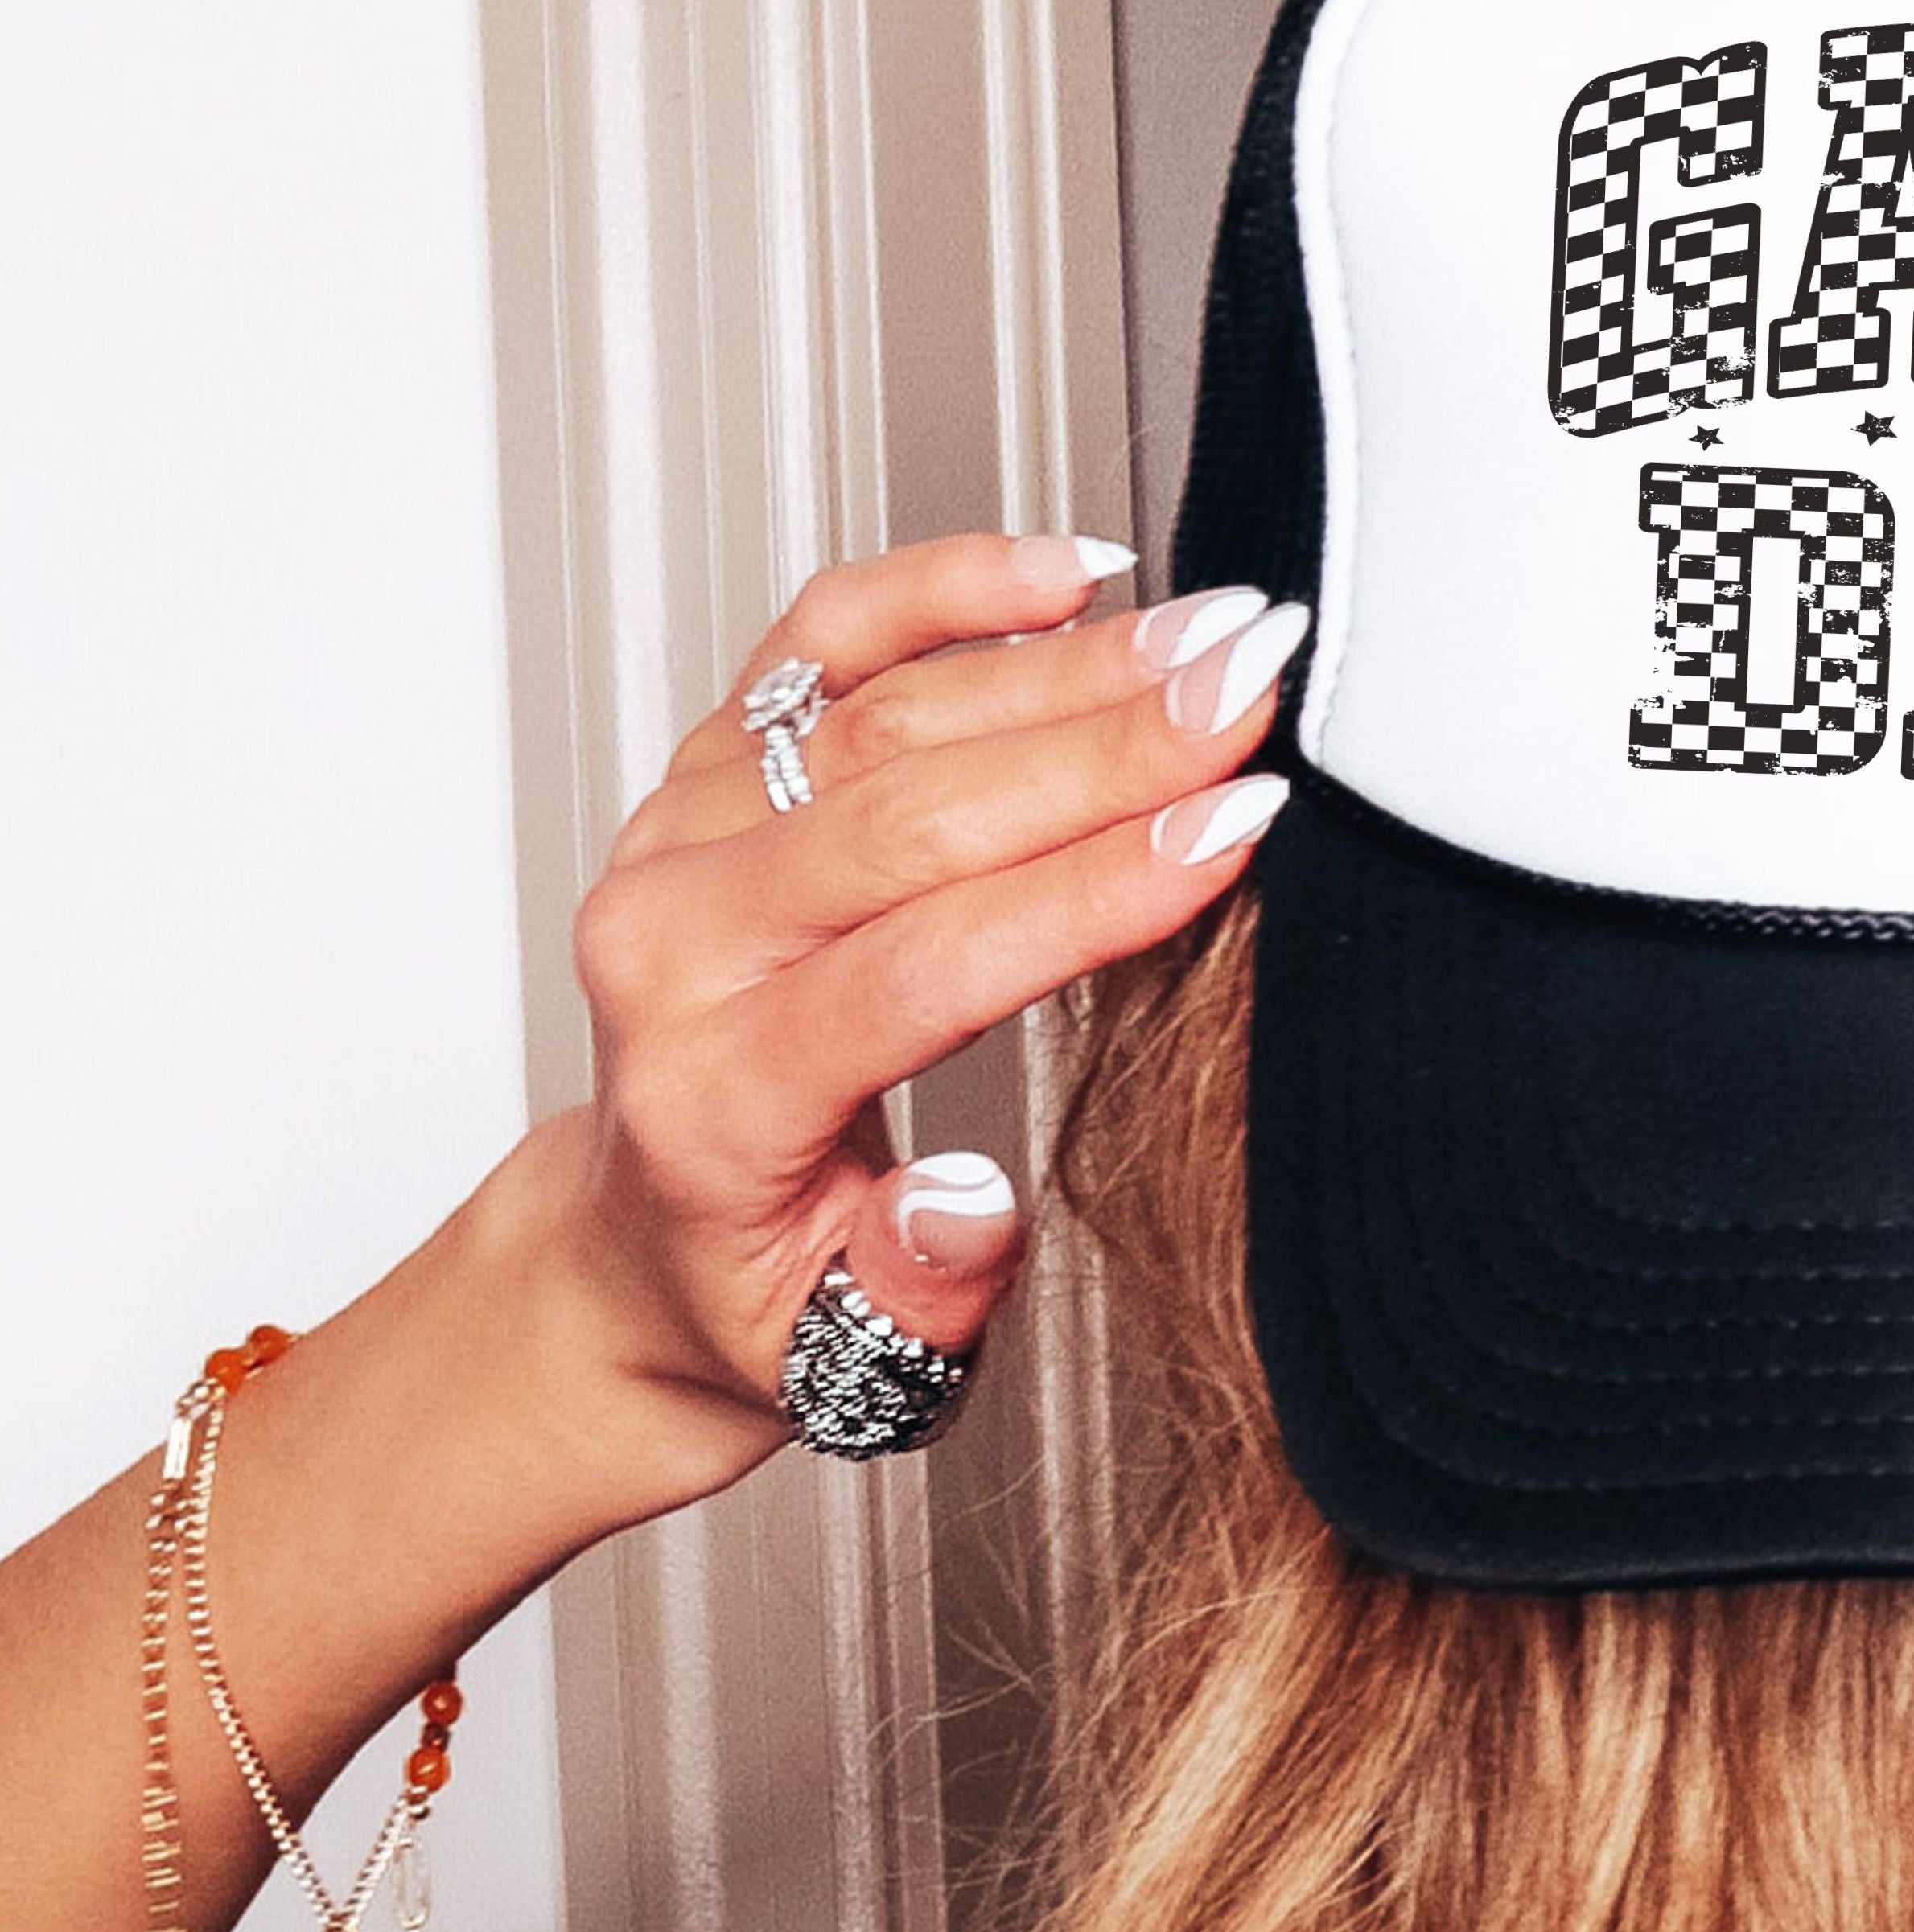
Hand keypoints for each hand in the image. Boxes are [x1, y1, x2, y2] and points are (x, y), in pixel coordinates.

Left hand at [543, 531, 1307, 1490]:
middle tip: (1254, 694)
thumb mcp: (848, 1359)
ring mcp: (681, 837)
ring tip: (1216, 637)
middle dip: (1105, 745)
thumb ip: (918, 1287)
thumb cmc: (760, 1296)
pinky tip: (1067, 571)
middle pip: (907, 809)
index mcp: (715, 1094)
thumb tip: (972, 1199)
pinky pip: (823, 643)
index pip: (925, 960)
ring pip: (879, 710)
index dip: (1092, 891)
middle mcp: (675, 942)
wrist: (640, 1250)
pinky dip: (947, 587)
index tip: (1232, 836)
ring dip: (1065, 663)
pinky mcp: (708, 771)